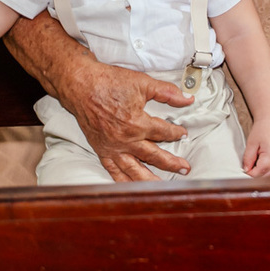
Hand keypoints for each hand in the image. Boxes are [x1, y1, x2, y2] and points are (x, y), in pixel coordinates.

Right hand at [55, 62, 195, 180]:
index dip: (176, 132)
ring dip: (151, 179)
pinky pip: (114, 171)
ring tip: (163, 185)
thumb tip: (188, 99)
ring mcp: (112, 148)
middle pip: (154, 155)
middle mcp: (125, 140)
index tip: (183, 134)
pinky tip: (132, 187)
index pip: (163, 132)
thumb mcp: (143, 83)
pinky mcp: (101, 150)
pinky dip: (123, 181)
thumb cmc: (110, 82)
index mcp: (137, 124)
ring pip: (134, 170)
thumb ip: (167, 93)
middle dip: (171, 162)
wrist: (81, 86)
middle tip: (185, 169)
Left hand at [242, 118, 269, 176]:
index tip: (246, 171)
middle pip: (269, 175)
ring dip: (267, 176)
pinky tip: (267, 170)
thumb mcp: (252, 143)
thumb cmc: (262, 129)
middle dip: (258, 176)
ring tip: (258, 171)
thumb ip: (248, 158)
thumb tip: (246, 169)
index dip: (251, 173)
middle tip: (250, 171)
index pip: (260, 171)